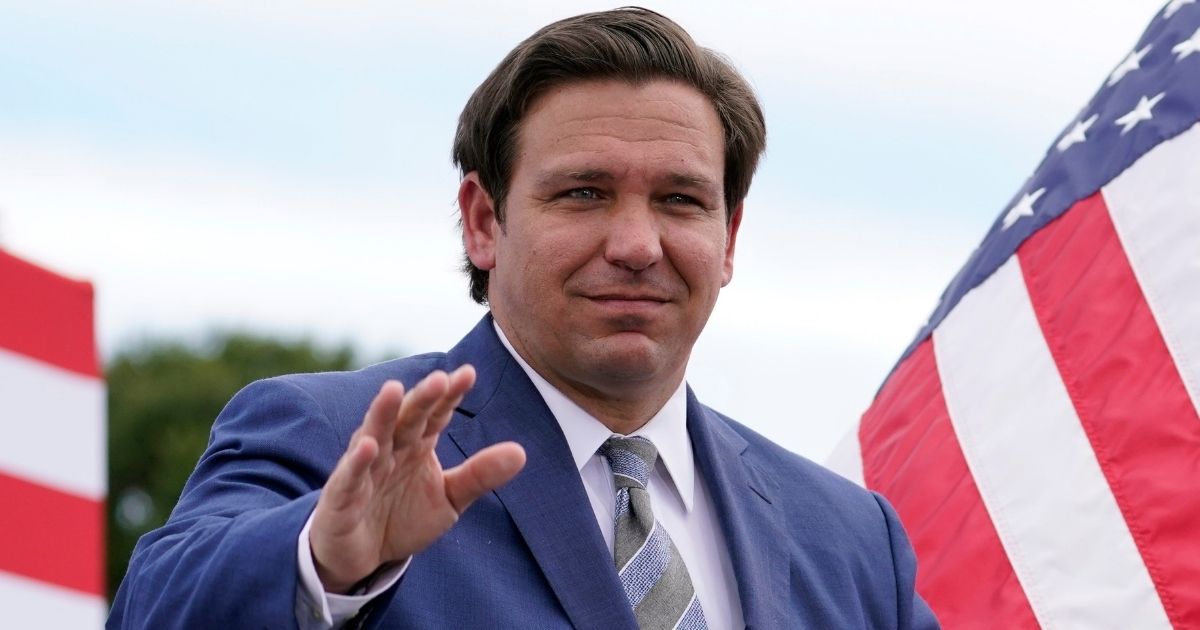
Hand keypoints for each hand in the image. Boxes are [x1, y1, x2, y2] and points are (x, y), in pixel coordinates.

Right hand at [309, 365, 526, 593]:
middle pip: (406, 418)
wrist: (362, 557)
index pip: (435, 414)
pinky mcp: (341, 497)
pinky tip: (368, 446)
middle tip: (439, 378)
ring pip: (373, 436)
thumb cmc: (402, 518)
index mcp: (416, 444)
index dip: (449, 395)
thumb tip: (521, 453)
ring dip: (382, 413)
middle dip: (421, 398)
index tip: (469, 374)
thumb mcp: (449, 498)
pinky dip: (357, 462)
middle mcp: (390, 449)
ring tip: (393, 389)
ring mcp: (363, 469)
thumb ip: (479, 474)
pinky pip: (349, 477)